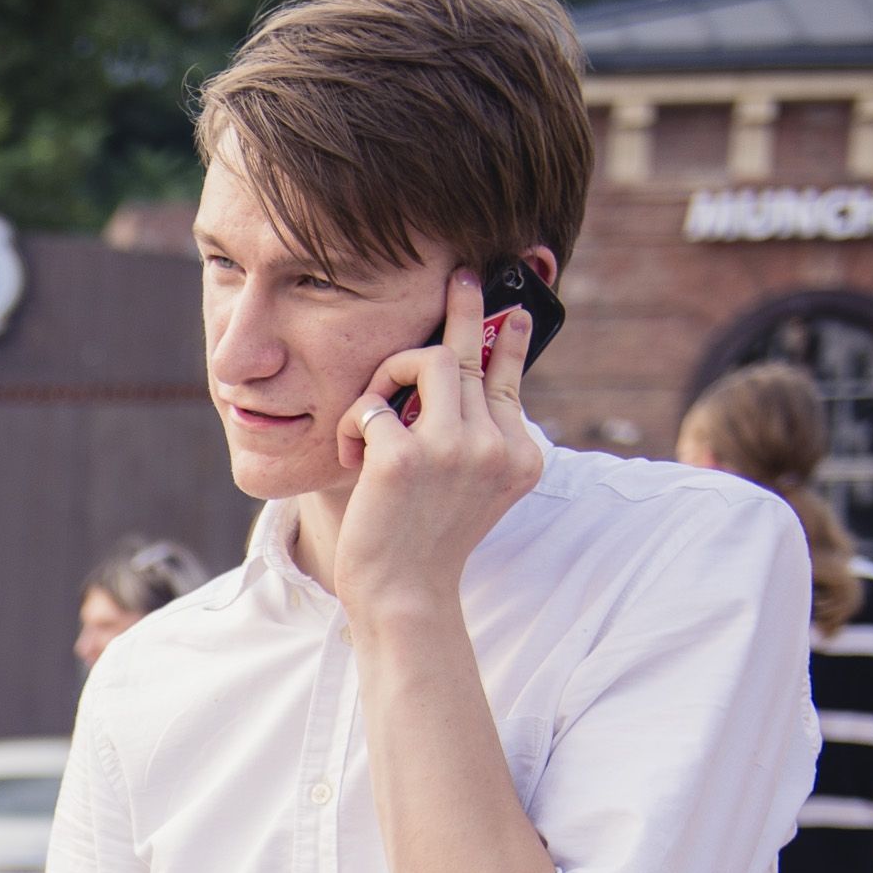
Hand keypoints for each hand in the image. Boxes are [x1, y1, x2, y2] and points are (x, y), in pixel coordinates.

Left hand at [334, 274, 544, 632]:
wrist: (404, 597)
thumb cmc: (425, 543)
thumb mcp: (467, 489)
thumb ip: (474, 437)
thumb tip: (473, 375)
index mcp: (520, 456)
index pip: (513, 382)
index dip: (510, 342)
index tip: (512, 312)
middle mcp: (497, 445)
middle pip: (473, 356)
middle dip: (465, 308)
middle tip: (460, 276)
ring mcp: (455, 448)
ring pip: (429, 360)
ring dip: (390, 374)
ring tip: (372, 416)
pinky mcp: (405, 456)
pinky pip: (373, 404)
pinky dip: (354, 423)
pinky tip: (353, 458)